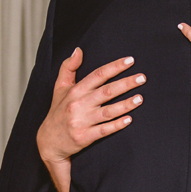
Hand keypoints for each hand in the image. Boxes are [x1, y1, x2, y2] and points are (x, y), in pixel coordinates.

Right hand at [36, 48, 144, 164]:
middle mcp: (78, 104)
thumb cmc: (58, 112)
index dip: (115, 67)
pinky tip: (129, 119)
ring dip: (125, 104)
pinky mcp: (84, 137)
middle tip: (142, 78)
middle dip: (126, 83)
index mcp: (75, 91)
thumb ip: (68, 67)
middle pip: (106, 91)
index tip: (130, 60)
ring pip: (108, 111)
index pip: (98, 75)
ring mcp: (81, 121)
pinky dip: (116, 125)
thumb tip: (78, 50)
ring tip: (140, 98)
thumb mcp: (59, 88)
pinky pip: (104, 130)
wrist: (48, 141)